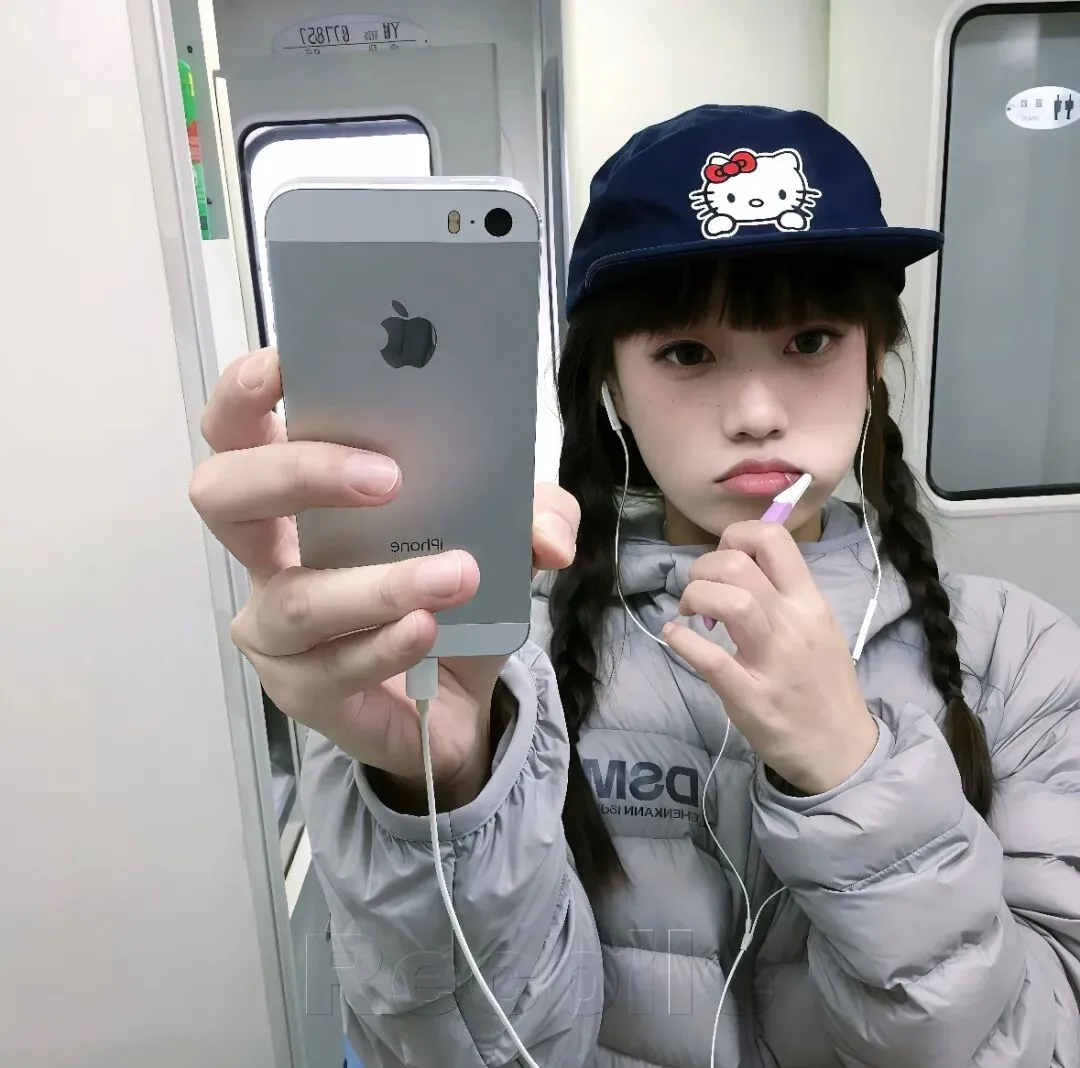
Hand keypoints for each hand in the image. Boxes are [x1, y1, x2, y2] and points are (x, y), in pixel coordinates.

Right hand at [189, 348, 579, 806]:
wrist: (457, 700)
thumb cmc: (451, 595)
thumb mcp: (503, 538)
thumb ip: (532, 515)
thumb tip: (547, 534)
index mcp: (298, 496)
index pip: (237, 430)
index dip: (243, 392)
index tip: (289, 364)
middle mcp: (268, 554)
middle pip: (221, 495)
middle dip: (297, 473)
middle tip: (388, 476)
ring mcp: (276, 628)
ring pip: (296, 599)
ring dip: (378, 582)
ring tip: (457, 572)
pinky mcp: (301, 690)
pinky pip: (334, 666)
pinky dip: (386, 643)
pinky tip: (429, 629)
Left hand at [662, 520, 877, 794]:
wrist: (842, 750)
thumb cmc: (823, 684)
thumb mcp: (818, 627)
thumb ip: (785, 594)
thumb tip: (740, 564)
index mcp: (810, 602)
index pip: (774, 539)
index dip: (737, 535)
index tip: (724, 556)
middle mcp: (793, 624)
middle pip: (738, 564)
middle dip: (702, 566)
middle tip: (698, 589)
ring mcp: (772, 660)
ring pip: (729, 601)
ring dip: (695, 597)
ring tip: (689, 612)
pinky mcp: (750, 696)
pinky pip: (709, 659)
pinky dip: (682, 641)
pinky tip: (674, 636)